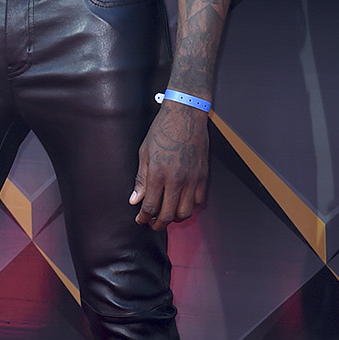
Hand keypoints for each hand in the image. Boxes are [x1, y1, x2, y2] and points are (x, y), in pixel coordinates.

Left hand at [130, 102, 209, 228]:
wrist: (186, 115)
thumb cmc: (163, 131)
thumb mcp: (145, 153)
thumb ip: (141, 179)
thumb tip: (135, 200)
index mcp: (159, 173)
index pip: (150, 206)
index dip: (144, 217)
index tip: (140, 219)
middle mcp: (177, 179)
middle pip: (168, 214)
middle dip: (158, 224)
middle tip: (152, 223)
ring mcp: (192, 179)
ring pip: (186, 212)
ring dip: (175, 218)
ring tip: (167, 215)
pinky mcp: (203, 176)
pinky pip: (198, 201)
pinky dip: (189, 208)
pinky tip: (181, 204)